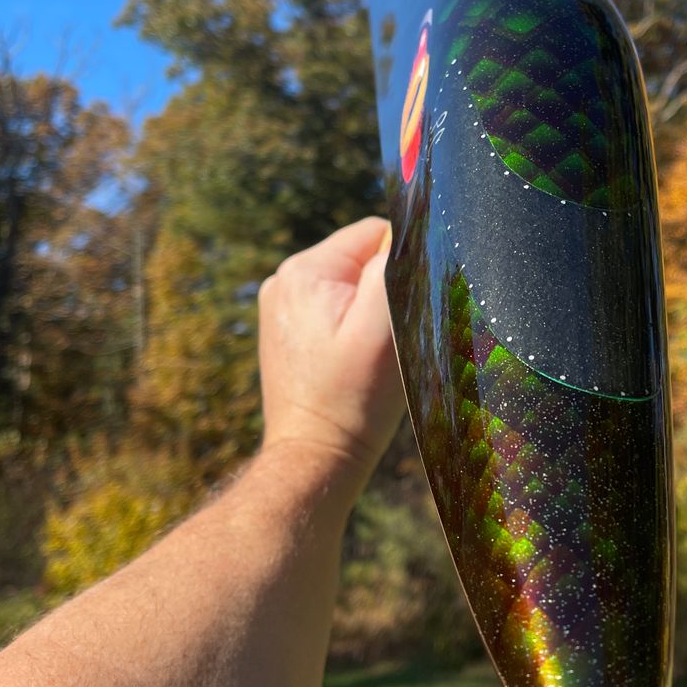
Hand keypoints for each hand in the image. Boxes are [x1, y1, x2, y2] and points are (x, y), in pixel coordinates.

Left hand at [258, 216, 405, 475]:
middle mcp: (283, 279)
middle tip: (382, 341)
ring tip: (365, 356)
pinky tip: (350, 362)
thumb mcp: (383, 326)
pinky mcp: (284, 329)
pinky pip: (332, 308)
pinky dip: (349, 328)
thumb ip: (393, 266)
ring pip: (348, 285)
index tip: (398, 314)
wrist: (316, 456)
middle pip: (360, 259)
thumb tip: (407, 229)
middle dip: (381, 291)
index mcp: (305, 270)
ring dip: (367, 312)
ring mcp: (279, 305)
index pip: (374, 234)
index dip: (400, 268)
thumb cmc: (355, 396)